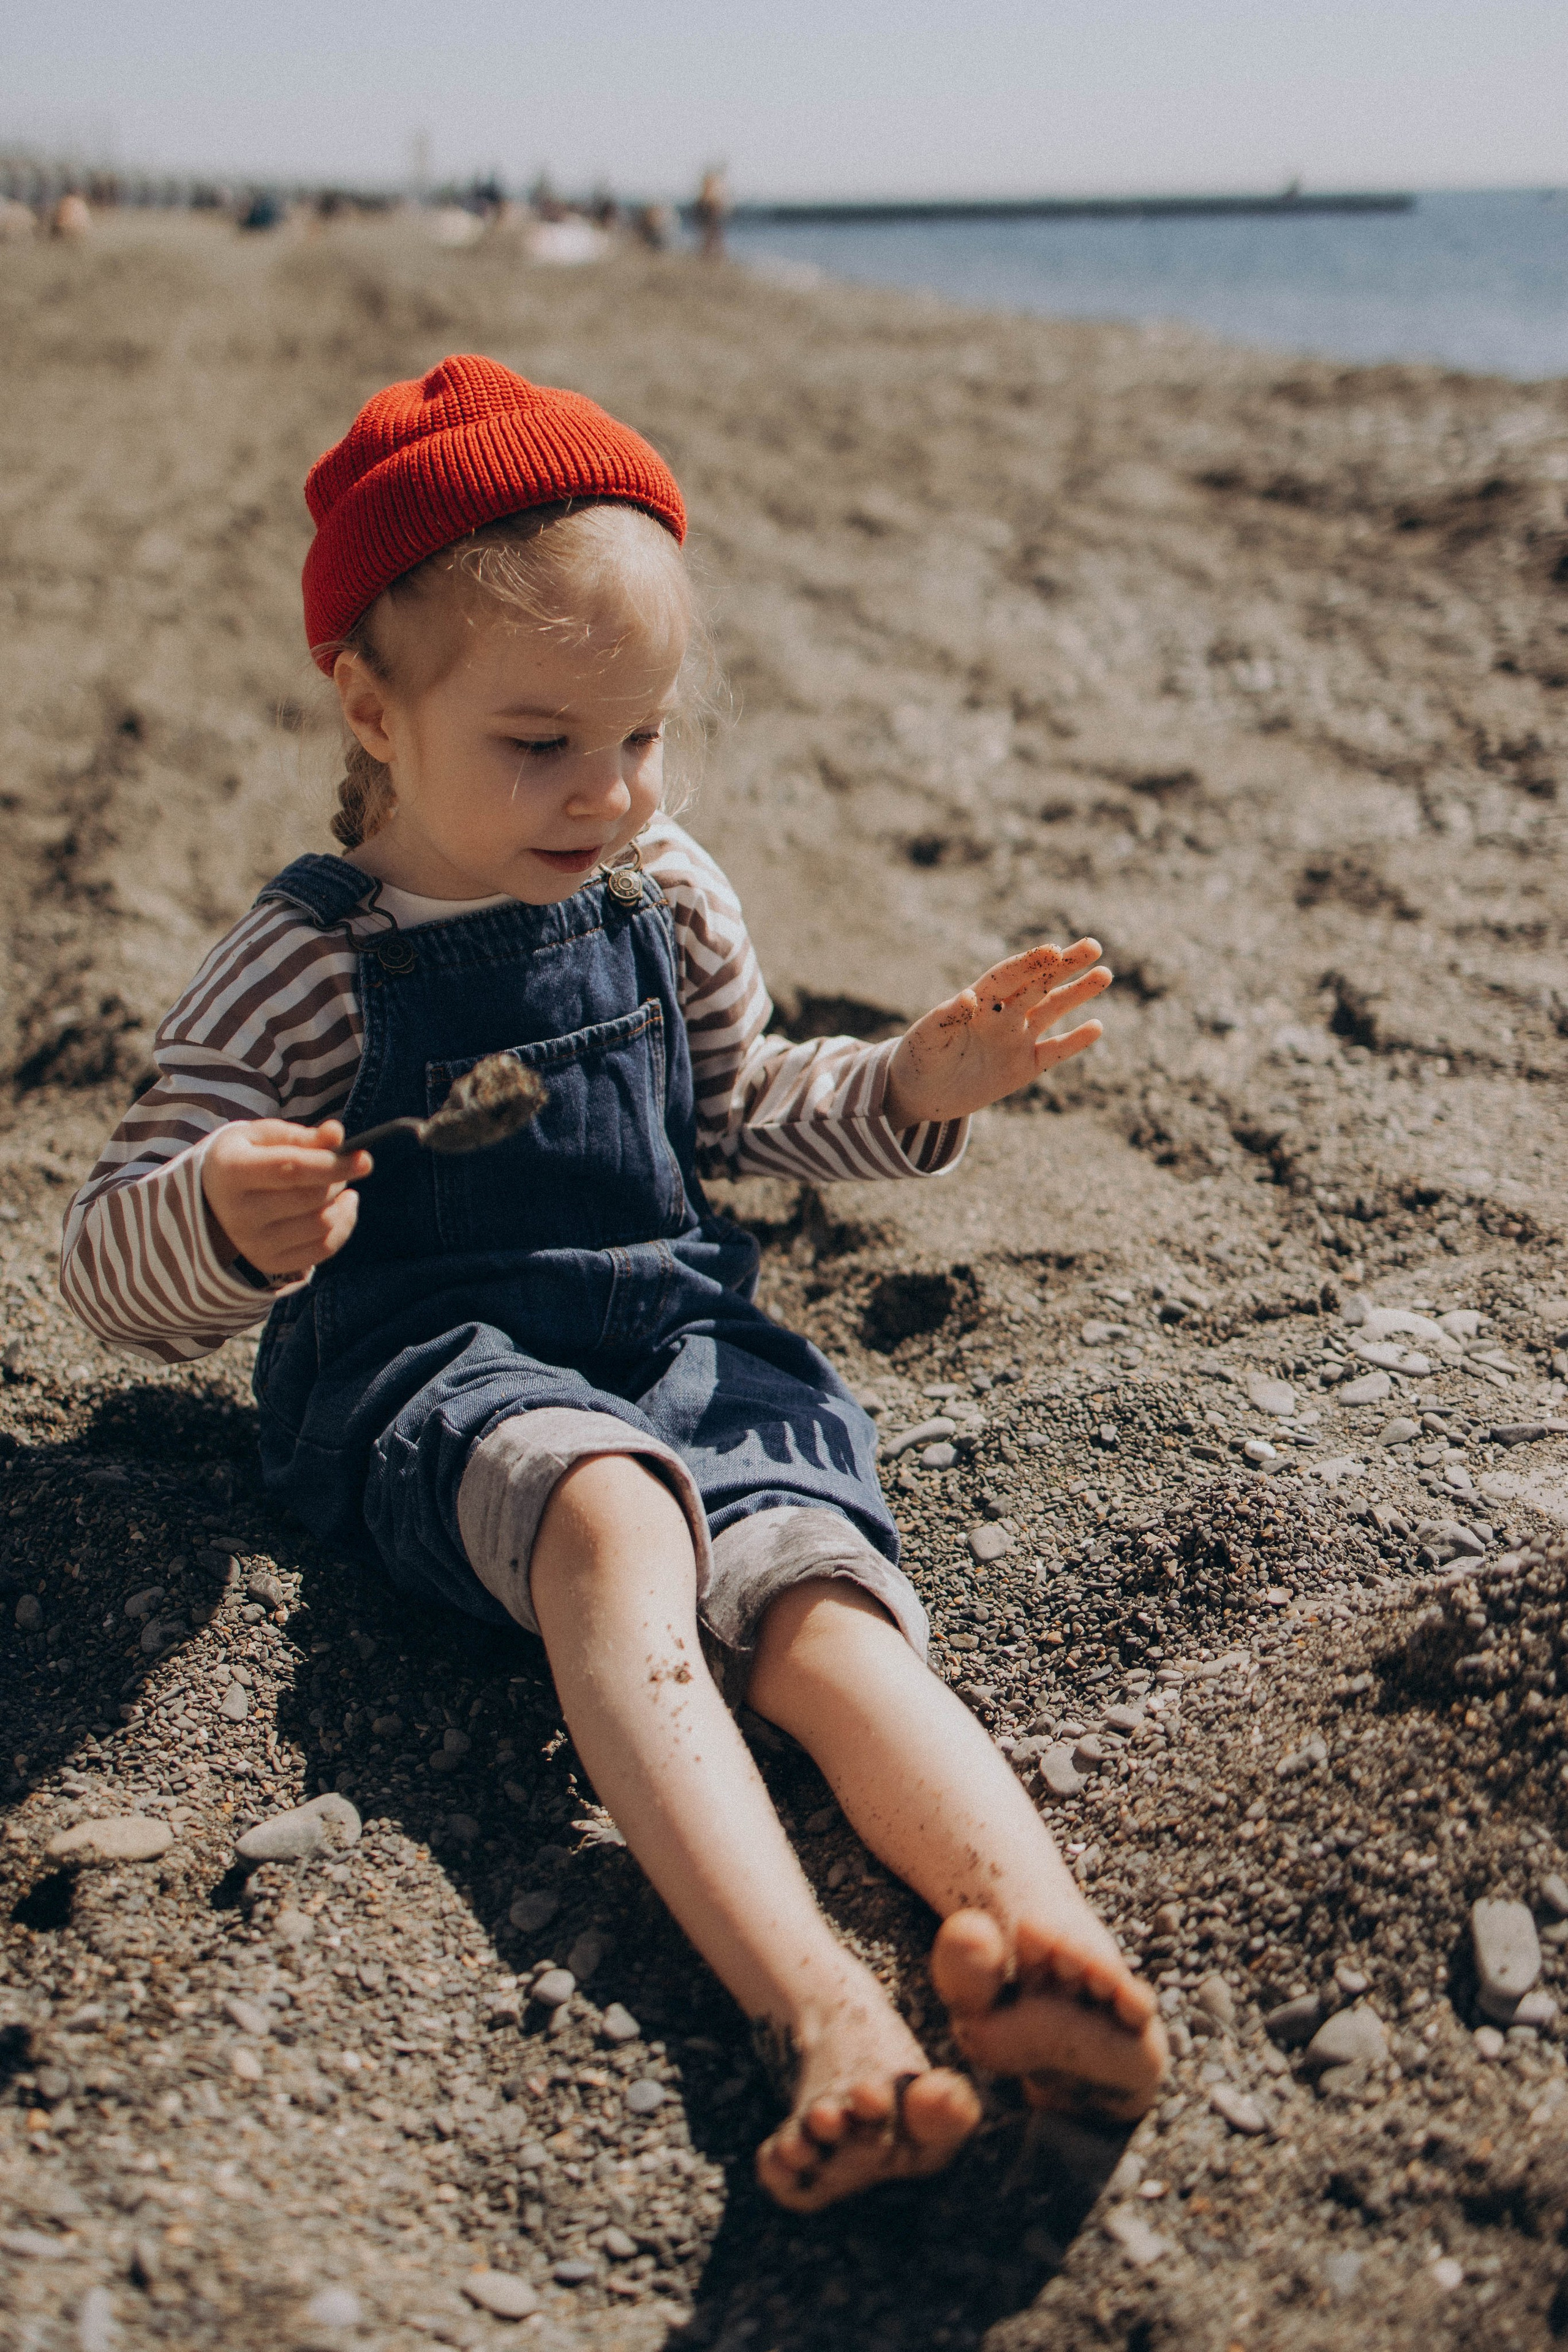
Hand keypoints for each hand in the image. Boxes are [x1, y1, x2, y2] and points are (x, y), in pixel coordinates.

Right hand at [201, 1119, 371, 1279]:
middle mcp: (238, 1214)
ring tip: (338, 1186)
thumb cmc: (246, 1156)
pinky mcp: (269, 1263)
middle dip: (337, 1179)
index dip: (333, 1164)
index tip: (364, 1158)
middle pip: (310, 1198)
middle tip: (341, 1166)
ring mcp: (253, 1243)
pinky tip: (340, 1208)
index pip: (292, 1169)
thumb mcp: (264, 1136)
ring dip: (341, 1203)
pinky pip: (323, 1249)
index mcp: (233, 1172)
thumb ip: (301, 1136)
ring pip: (321, 1225)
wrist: (212, 1197)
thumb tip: (337, 1134)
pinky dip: (342, 1226)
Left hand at [883, 940, 1111, 1127]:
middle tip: (1092, 945)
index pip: (1008, 975)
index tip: (1052, 950)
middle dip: (1064, 965)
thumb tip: (968, 995)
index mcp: (978, 1001)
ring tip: (1104, 974)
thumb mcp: (926, 1038)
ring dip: (1077, 993)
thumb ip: (945, 1017)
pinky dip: (1075, 1041)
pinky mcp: (1023, 1067)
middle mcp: (1002, 1014)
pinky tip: (1096, 1026)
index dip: (1030, 963)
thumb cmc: (917, 1058)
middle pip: (1038, 984)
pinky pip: (1054, 1051)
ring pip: (1052, 1010)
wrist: (918, 1094)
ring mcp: (1016, 1039)